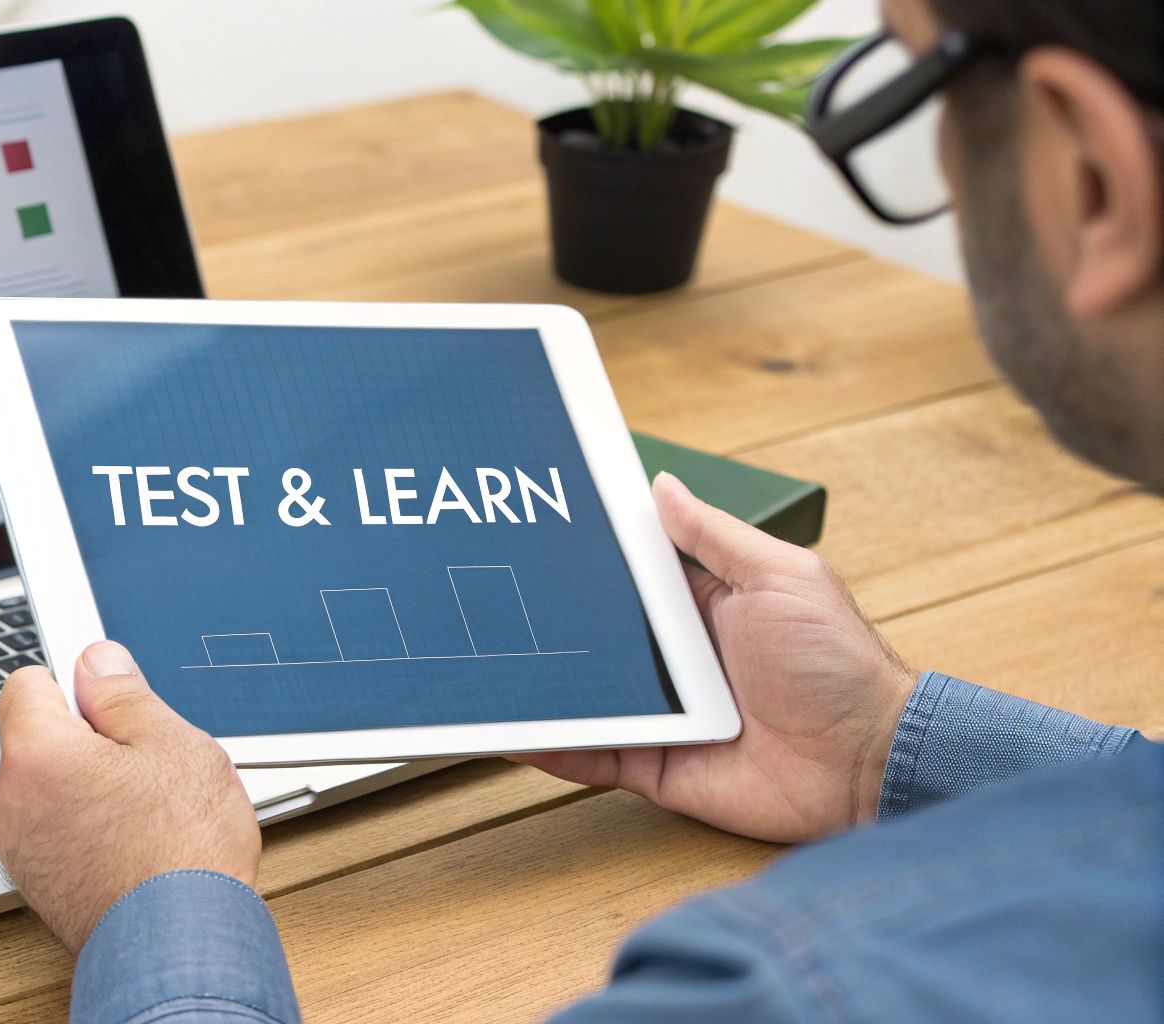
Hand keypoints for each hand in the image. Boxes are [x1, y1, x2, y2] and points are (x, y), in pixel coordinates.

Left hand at [0, 640, 260, 949]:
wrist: (182, 946)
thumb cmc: (182, 851)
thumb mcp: (171, 743)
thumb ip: (123, 694)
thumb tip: (95, 662)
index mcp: (34, 753)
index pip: (25, 683)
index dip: (75, 684)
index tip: (109, 699)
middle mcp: (9, 801)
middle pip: (36, 739)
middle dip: (83, 741)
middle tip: (142, 762)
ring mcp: (18, 849)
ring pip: (47, 788)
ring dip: (84, 787)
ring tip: (144, 810)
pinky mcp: (36, 884)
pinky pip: (53, 831)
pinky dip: (83, 828)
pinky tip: (132, 842)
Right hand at [514, 472, 915, 843]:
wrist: (870, 762)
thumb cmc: (841, 664)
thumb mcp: (780, 577)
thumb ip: (715, 536)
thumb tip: (662, 485)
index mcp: (702, 606)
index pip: (629, 575)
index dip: (587, 556)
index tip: (537, 531)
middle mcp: (676, 658)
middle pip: (598, 634)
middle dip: (551, 619)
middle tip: (490, 594)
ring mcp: (663, 713)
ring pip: (586, 693)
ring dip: (541, 681)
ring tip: (485, 662)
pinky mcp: (656, 766)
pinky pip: (594, 754)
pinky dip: (554, 745)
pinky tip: (513, 729)